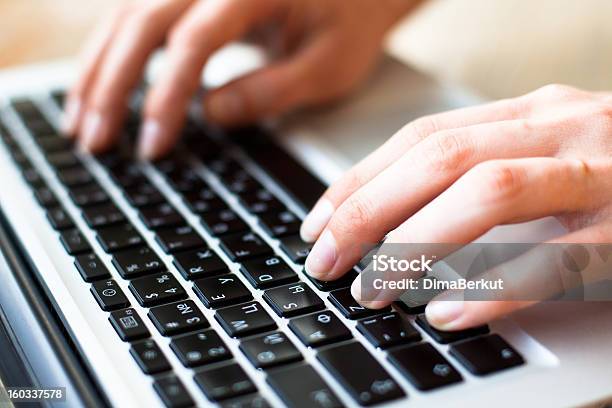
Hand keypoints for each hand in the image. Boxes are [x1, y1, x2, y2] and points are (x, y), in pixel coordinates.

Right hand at [62, 0, 416, 158]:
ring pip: (127, 16)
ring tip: (79, 123)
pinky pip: (136, 15)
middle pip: (143, 22)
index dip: (166, 96)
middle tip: (94, 143)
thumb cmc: (350, 20)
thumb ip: (272, 90)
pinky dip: (111, 53)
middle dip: (112, 86)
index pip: (194, 41)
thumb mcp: (328, 65)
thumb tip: (210, 114)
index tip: (152, 146)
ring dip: (98, 70)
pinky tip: (97, 87)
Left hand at [300, 84, 611, 328]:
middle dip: (369, 212)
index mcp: (531, 114)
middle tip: (328, 262)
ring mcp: (600, 176)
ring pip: (490, 194)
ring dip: (417, 245)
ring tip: (373, 290)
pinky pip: (556, 260)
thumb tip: (387, 218)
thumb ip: (478, 174)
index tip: (318, 223)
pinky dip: (494, 289)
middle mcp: (562, 130)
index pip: (422, 137)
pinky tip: (449, 314)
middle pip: (441, 158)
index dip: (361, 180)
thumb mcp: (541, 159)